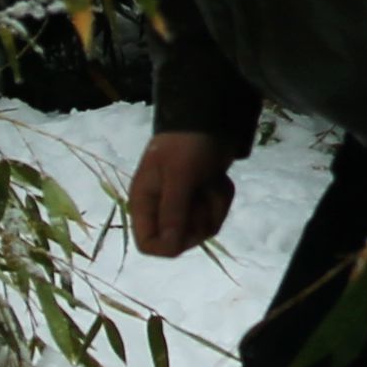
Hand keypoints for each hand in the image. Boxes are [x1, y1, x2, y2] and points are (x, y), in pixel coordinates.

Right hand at [126, 128, 240, 259]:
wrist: (210, 120)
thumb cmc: (187, 145)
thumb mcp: (180, 176)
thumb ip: (174, 211)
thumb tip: (170, 246)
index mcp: (145, 203)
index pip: (148, 244)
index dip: (168, 245)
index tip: (189, 230)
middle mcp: (161, 208)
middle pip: (181, 240)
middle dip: (199, 220)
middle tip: (203, 194)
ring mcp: (183, 205)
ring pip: (202, 229)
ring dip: (214, 206)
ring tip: (212, 181)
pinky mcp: (201, 200)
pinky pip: (215, 215)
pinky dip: (221, 198)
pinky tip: (219, 180)